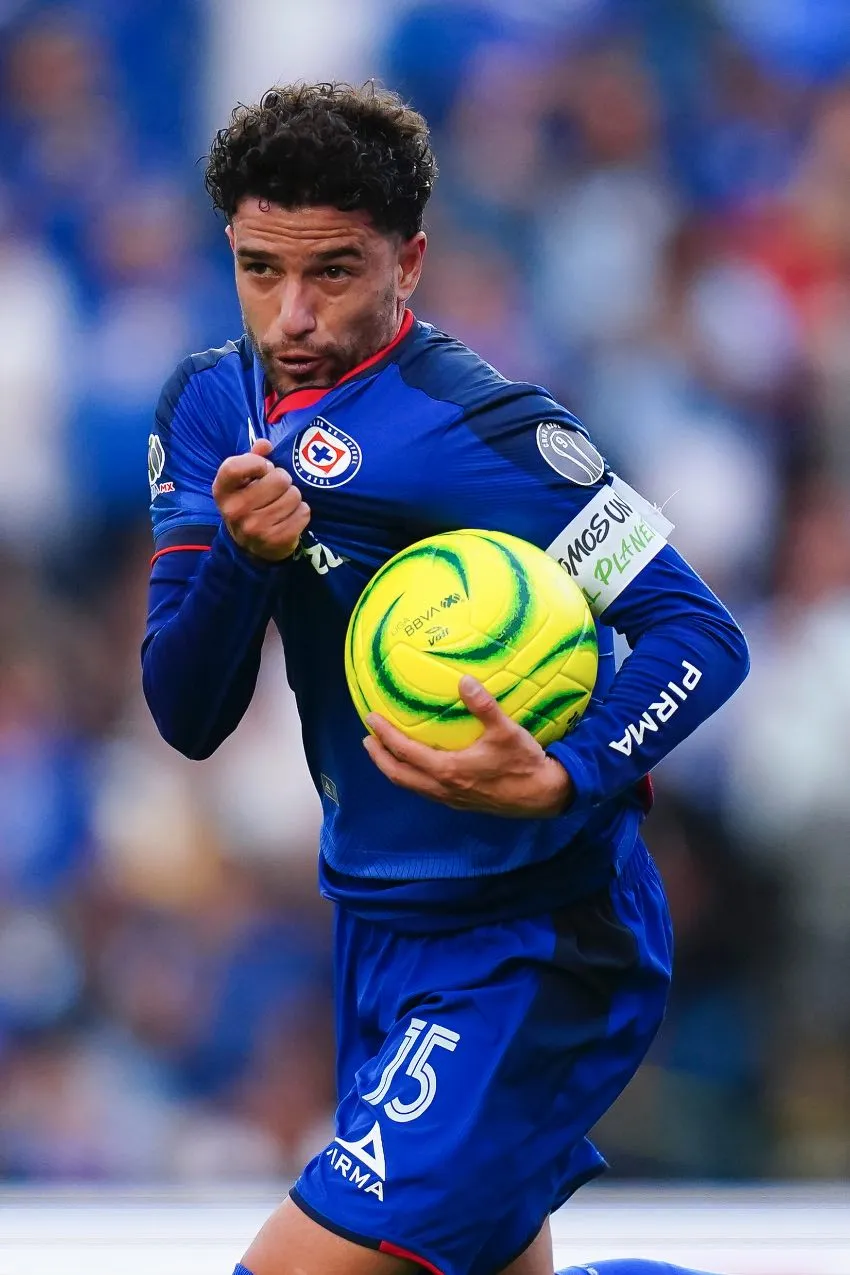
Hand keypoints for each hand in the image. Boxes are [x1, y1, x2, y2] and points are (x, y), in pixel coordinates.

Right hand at [213, 439, 309, 560]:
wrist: (250, 547)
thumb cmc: (249, 504)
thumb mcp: (243, 482)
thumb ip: (253, 458)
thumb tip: (265, 444)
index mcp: (222, 491)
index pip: (235, 467)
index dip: (256, 462)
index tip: (263, 468)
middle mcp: (235, 510)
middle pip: (279, 479)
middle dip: (283, 481)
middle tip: (276, 490)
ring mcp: (255, 528)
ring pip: (294, 496)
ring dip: (293, 497)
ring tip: (282, 504)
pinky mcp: (276, 540)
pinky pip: (303, 513)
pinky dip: (301, 512)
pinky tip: (289, 517)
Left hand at [363, 675, 573, 817]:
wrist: (542, 796)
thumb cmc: (523, 763)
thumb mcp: (505, 731)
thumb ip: (483, 705)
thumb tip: (464, 680)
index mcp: (448, 770)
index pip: (404, 752)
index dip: (384, 735)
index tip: (370, 719)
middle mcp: (443, 788)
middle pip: (398, 775)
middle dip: (379, 757)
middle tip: (368, 739)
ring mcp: (450, 799)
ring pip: (410, 786)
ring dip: (393, 769)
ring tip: (384, 753)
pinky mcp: (460, 803)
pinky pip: (424, 791)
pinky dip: (411, 778)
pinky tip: (417, 767)